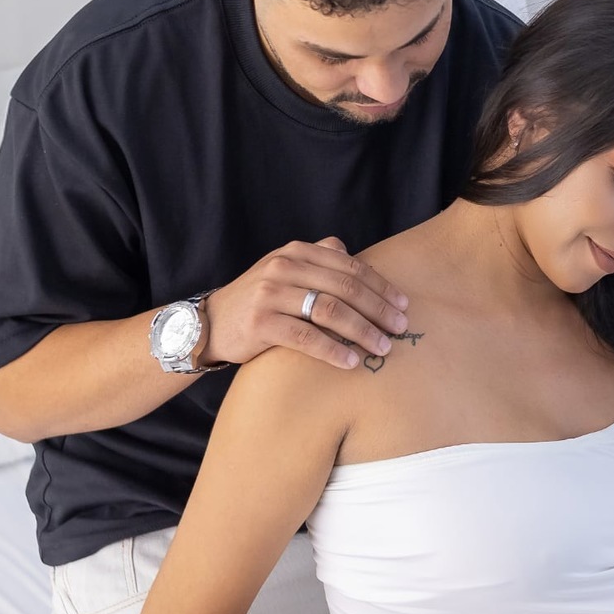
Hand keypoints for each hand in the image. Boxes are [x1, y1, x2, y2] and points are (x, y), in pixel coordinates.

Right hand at [203, 237, 409, 371]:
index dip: (381, 286)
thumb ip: (318, 260)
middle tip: (400, 328)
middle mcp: (284, 266)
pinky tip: (351, 362)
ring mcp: (271, 293)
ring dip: (362, 331)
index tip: (403, 305)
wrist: (211, 323)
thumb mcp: (286, 271)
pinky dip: (334, 350)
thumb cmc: (259, 300)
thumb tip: (356, 258)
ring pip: (330, 311)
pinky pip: (307, 337)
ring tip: (383, 347)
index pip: (350, 267)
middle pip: (345, 288)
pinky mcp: (260, 322)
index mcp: (297, 252)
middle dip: (378, 309)